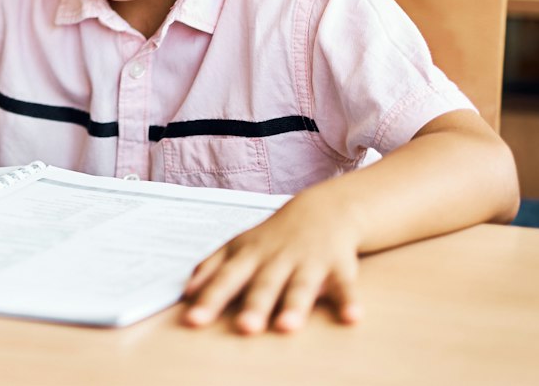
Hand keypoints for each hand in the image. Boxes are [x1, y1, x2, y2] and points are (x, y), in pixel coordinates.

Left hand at [180, 192, 362, 334]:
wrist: (322, 209)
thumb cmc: (273, 236)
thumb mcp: (238, 246)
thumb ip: (213, 268)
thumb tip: (186, 292)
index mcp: (249, 256)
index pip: (225, 279)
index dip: (209, 299)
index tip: (193, 320)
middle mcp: (277, 260)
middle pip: (263, 285)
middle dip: (254, 306)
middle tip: (244, 327)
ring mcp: (308, 262)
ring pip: (300, 286)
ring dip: (294, 307)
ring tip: (287, 327)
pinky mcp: (338, 267)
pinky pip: (344, 286)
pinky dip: (349, 301)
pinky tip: (352, 318)